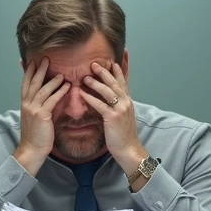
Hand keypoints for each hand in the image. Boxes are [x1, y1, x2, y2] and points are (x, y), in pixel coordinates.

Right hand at [14, 57, 69, 175]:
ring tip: (60, 72)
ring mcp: (33, 109)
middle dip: (39, 69)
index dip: (28, 71)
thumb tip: (45, 98)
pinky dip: (59, 91)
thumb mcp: (34, 118)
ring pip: (42, 89)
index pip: (25, 83)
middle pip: (32, 82)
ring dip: (52, 79)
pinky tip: (66, 86)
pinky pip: (51, 100)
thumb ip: (38, 106)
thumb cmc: (35, 136)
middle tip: (45, 58)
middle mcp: (26, 104)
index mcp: (24, 104)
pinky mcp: (41, 115)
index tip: (32, 61)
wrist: (31, 149)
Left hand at [79, 62, 145, 180]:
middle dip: (105, 72)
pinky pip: (100, 105)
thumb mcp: (123, 117)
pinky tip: (82, 93)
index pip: (124, 82)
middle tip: (94, 63)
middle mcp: (126, 103)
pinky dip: (90, 98)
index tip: (113, 60)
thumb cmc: (123, 135)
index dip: (119, 70)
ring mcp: (120, 109)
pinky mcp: (113, 118)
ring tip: (85, 77)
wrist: (129, 149)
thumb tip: (110, 98)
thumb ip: (117, 106)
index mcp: (128, 101)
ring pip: (108, 91)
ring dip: (96, 83)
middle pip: (115, 83)